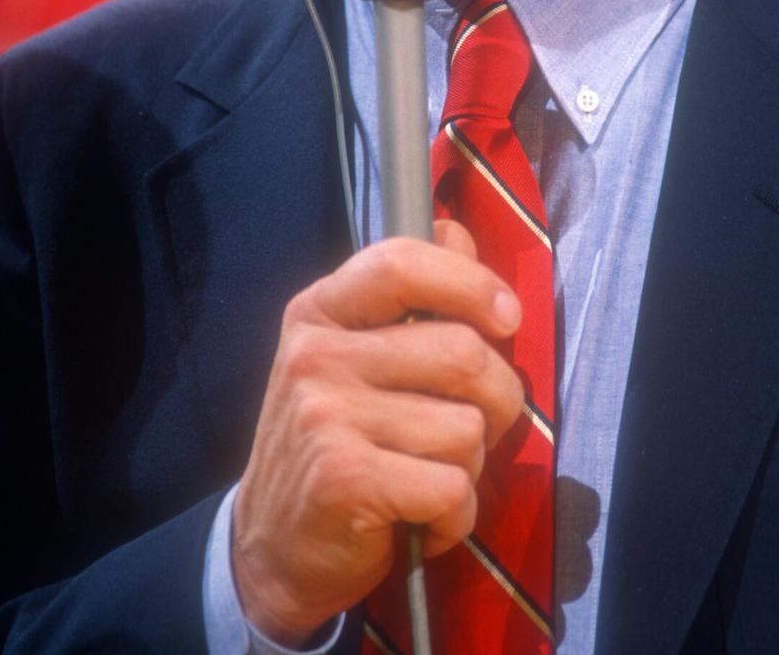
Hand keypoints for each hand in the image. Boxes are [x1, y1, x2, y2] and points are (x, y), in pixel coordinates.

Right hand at [231, 220, 523, 643]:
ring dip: (472, 464)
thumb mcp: (353, 353)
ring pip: (468, 428)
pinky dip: (457, 514)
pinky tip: (424, 519)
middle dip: (497, 399)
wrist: (272, 547)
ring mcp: (325, 415)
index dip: (471, 281)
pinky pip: (452, 488)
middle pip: (463, 352)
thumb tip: (458, 232)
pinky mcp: (344, 479)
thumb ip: (409, 296)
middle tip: (472, 427)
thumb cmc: (337, 438)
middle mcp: (316, 354)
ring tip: (432, 475)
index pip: (402, 261)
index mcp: (320, 309)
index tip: (506, 318)